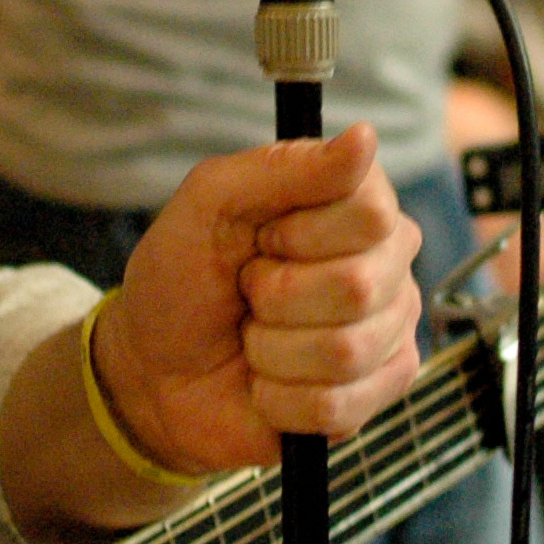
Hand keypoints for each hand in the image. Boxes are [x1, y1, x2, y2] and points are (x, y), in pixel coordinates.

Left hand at [94, 126, 423, 472]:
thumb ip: (283, 168)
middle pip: (360, 285)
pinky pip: (338, 405)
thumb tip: (365, 138)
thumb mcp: (209, 202)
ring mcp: (388, 331)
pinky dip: (279, 398)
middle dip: (277, 296)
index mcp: (355, 204)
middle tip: (250, 293)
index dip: (301, 234)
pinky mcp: (376, 394)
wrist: (155, 370)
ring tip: (254, 339)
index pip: (371, 214)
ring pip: (346, 351)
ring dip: (272, 350)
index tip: (261, 238)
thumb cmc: (182, 277)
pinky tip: (267, 383)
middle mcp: (386, 263)